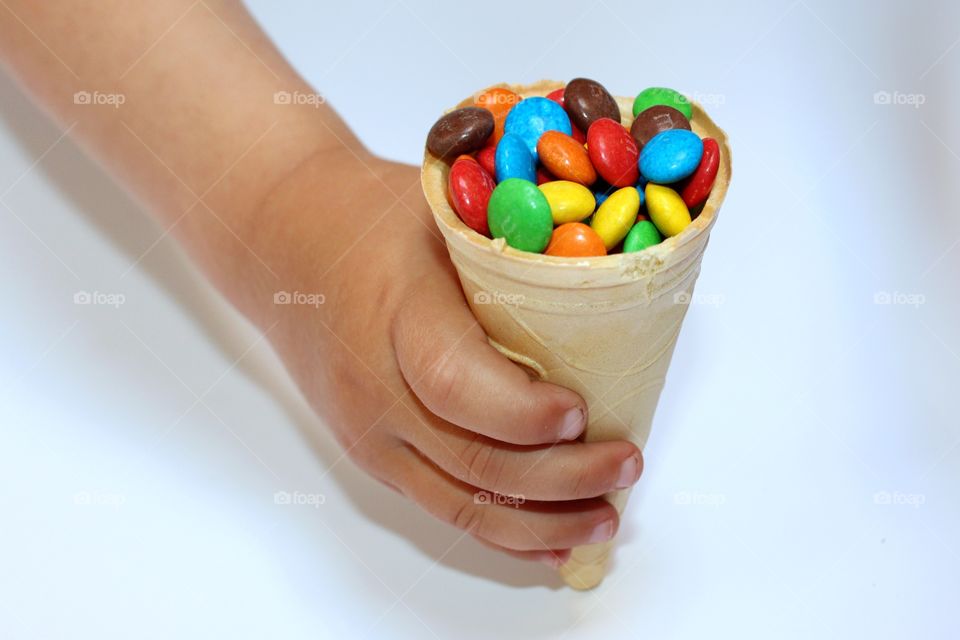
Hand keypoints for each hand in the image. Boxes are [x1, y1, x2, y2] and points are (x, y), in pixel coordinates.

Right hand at [258, 150, 643, 566]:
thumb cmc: (370, 220)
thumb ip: (510, 251)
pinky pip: (442, 509)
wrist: (284, 247)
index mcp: (398, 313)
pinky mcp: (374, 456)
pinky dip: (502, 533)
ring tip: (606, 516)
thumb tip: (611, 277)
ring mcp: (370, 433)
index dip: (523, 412)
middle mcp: (376, 387)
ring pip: (463, 504)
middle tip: (626, 462)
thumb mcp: (441, 208)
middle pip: (474, 460)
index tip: (582, 411)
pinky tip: (551, 543)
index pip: (455, 383)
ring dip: (543, 522)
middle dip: (563, 477)